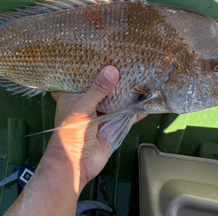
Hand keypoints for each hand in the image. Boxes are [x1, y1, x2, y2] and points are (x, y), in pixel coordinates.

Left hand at [45, 66, 146, 193]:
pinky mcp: (112, 127)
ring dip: (127, 93)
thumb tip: (111, 70)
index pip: (81, 77)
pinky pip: (126, 116)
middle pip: (102, 88)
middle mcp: (87, 104)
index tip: (104, 52)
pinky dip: (137, 111)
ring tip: (140, 77)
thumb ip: (97, 90)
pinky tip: (147, 102)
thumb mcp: (82, 108)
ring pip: (116, 101)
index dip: (91, 66)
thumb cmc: (70, 135)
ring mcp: (100, 116)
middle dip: (113, 79)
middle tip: (128, 61)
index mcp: (73, 96)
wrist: (76, 165)